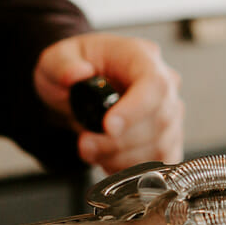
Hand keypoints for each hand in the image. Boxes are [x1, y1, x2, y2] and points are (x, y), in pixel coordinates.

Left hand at [33, 32, 183, 171]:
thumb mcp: (56, 58)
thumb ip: (61, 64)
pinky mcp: (169, 139)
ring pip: (158, 145)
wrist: (79, 90)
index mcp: (141, 56)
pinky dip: (130, 168)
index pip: (154, 83)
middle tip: (85, 143)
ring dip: (120, 157)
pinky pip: (158, 162)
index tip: (108, 127)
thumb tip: (77, 73)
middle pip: (159, 119)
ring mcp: (170, 113)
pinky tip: (109, 158)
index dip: (135, 109)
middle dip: (118, 141)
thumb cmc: (76, 68)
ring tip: (92, 149)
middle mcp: (164, 82)